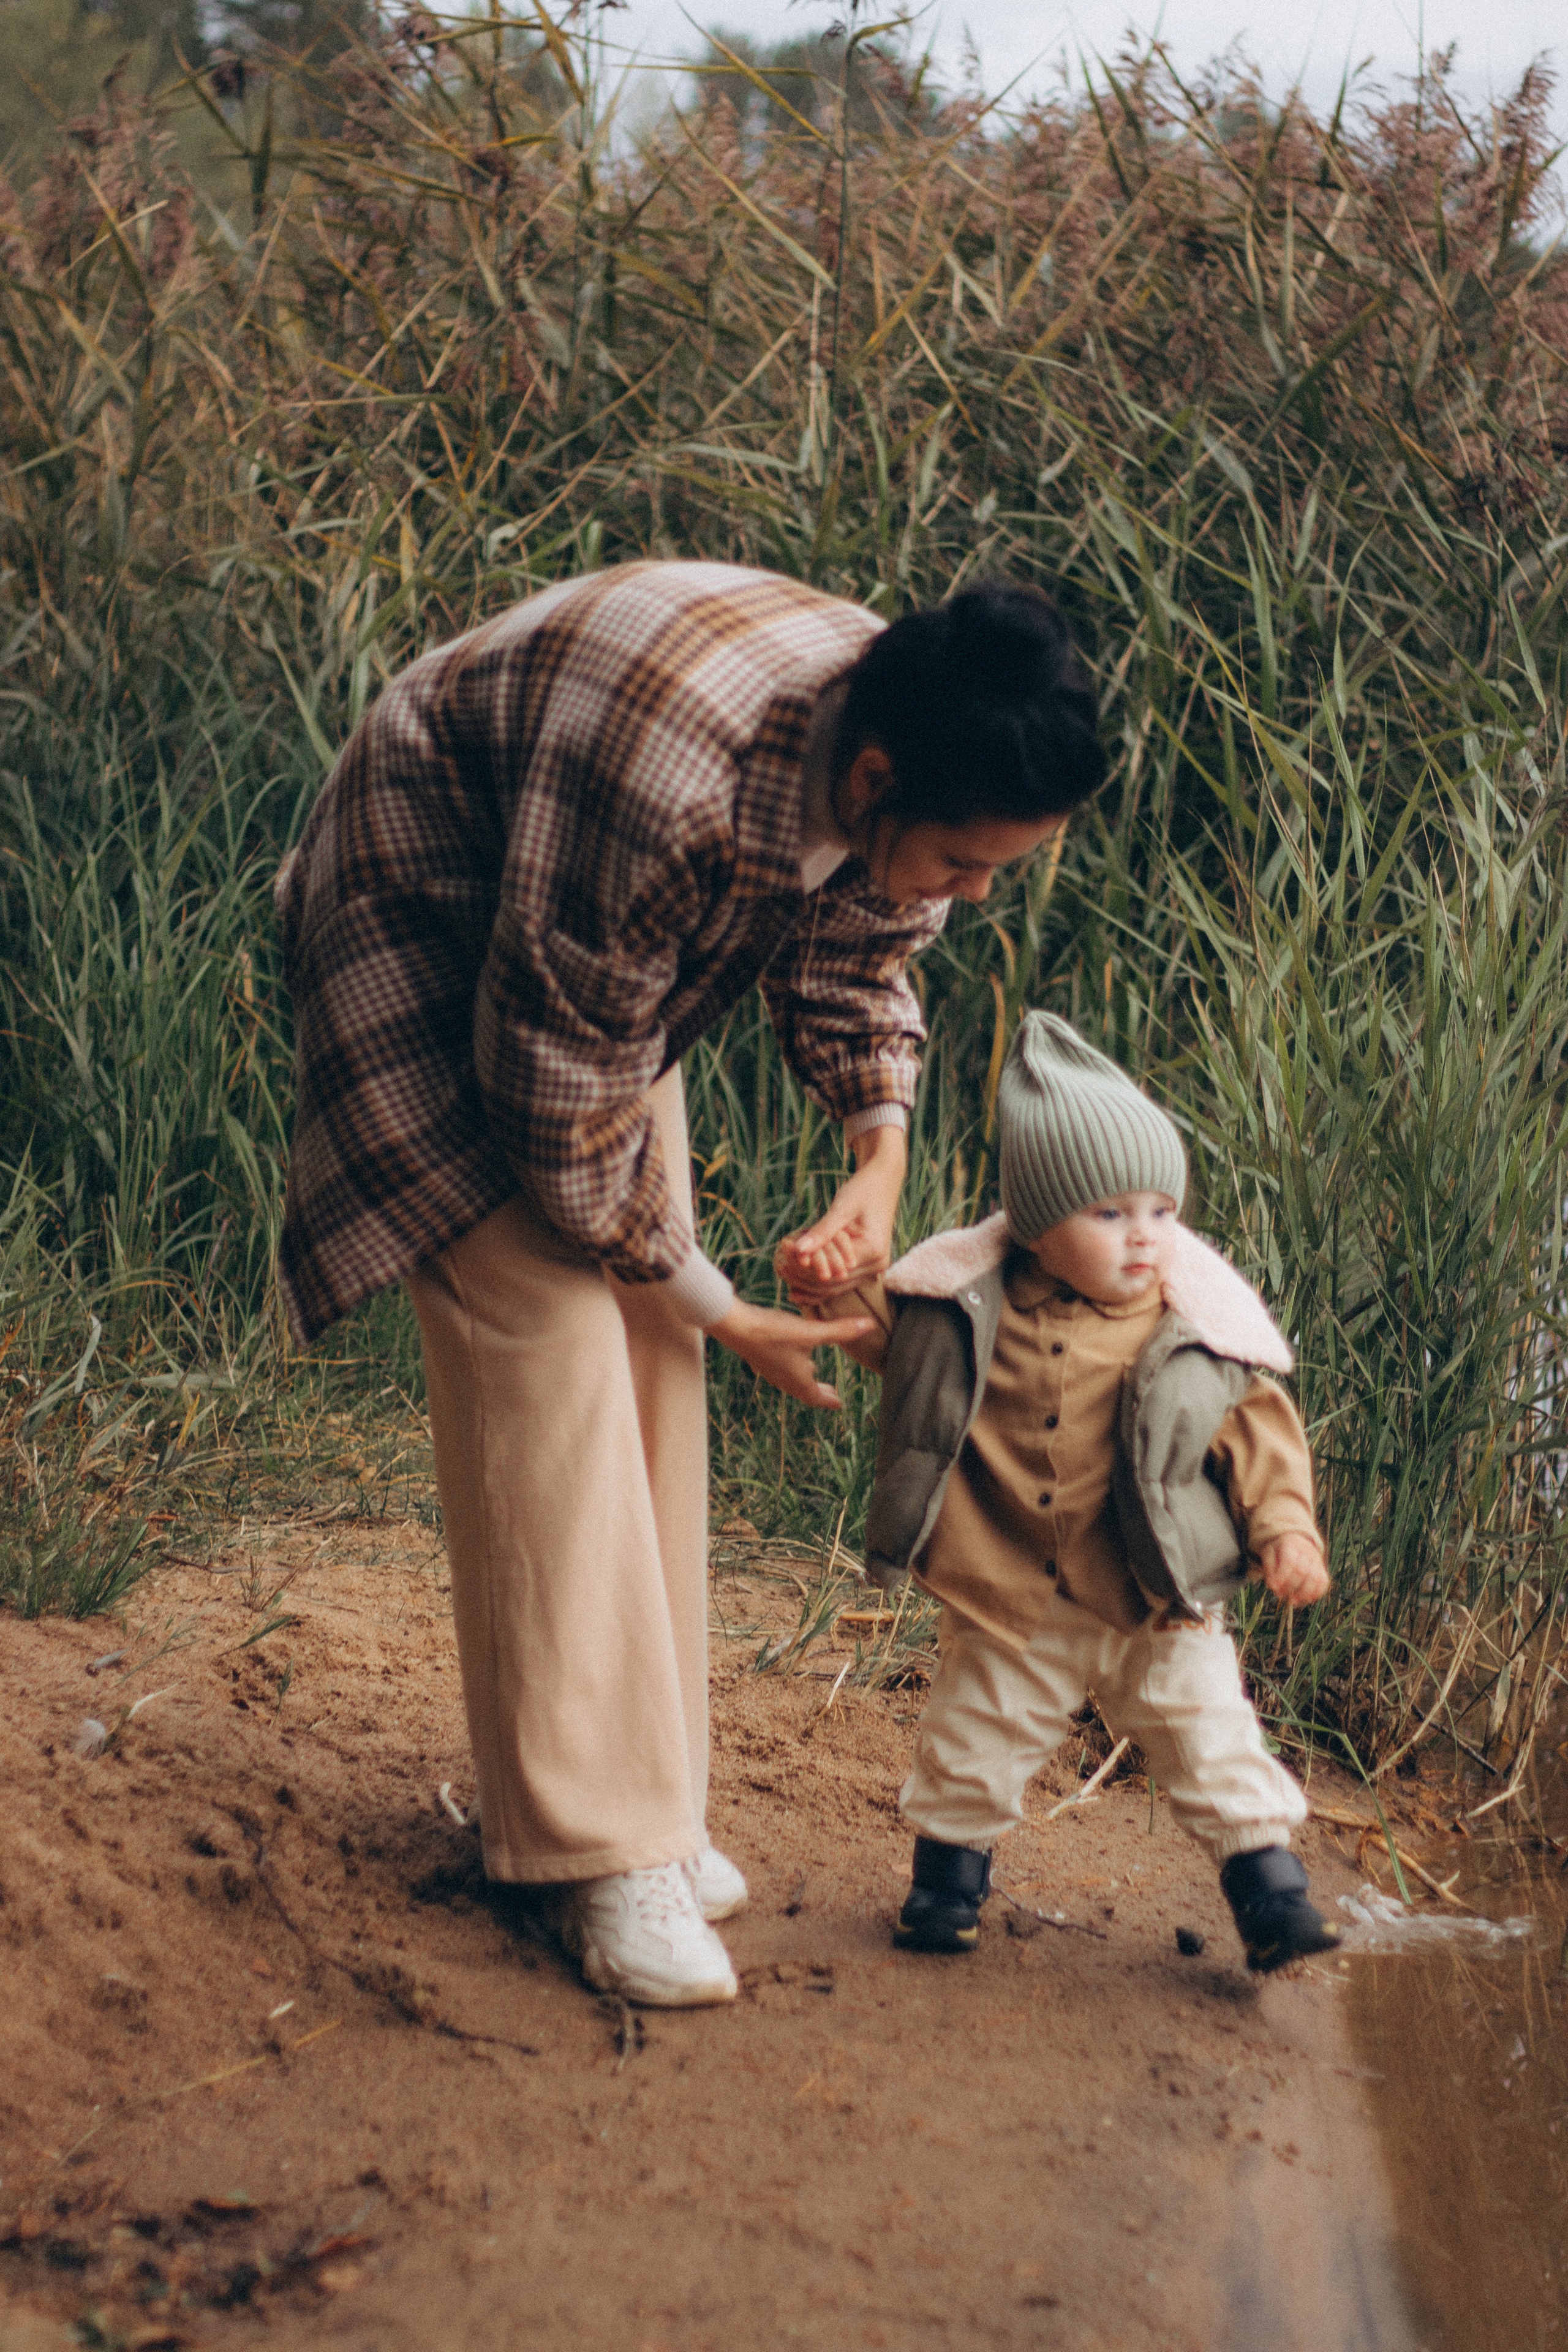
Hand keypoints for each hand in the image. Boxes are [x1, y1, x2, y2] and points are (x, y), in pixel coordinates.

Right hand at [711, 1299, 873, 1408]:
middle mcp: (783, 1379)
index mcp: (797, 1380)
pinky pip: (781, 1370)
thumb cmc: (773, 1333)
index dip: (829, 1401)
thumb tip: (870, 1326)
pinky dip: (793, 1369)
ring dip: (805, 1381)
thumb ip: (840, 1330)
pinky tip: (792, 1353)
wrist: (734, 1326)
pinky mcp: (760, 1358)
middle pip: (804, 1392)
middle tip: (832, 1394)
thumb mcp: (810, 1332)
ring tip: (814, 1373)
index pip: (817, 1398)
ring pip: (791, 1381)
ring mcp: (770, 1369)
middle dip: (819, 1393)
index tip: (839, 1404)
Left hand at [776, 1123, 906, 1304]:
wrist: (883, 1181)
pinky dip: (819, 1279)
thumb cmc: (863, 1189)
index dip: (806, 1268)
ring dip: (810, 1281)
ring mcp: (874, 1268)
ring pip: (836, 1287)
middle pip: (834, 1283)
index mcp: (873, 1251)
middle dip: (805, 1278)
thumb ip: (822, 1232)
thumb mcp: (841, 1209)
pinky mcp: (866, 1266)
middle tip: (778, 1267)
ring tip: (783, 1272)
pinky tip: (797, 1281)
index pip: (833, 1270)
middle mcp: (877, 1265)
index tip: (782, 1257)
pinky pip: (840, 1280)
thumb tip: (798, 1250)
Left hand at [1257, 1534, 1328, 1608]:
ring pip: (1315, 1578)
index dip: (1282, 1576)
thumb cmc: (1279, 1551)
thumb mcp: (1269, 1554)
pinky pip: (1323, 1582)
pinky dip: (1316, 1593)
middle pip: (1302, 1571)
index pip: (1289, 1561)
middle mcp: (1307, 1551)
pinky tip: (1305, 1600)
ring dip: (1303, 1593)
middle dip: (1290, 1586)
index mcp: (1291, 1545)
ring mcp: (1316, 1560)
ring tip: (1292, 1601)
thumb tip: (1272, 1586)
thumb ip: (1269, 1569)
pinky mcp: (1322, 1569)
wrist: (1296, 1542)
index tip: (1273, 1587)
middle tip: (1279, 1594)